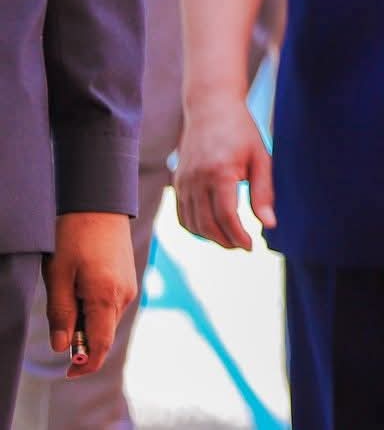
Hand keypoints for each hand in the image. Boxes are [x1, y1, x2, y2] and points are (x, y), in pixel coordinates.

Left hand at [44, 212, 136, 377]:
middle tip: (58, 325)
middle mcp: (124, 296)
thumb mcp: (57, 276)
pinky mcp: (128, 280)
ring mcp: (129, 287)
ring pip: (106, 321)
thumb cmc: (74, 237)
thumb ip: (60, 314)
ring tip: (67, 294)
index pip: (100, 346)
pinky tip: (80, 288)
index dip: (85, 366)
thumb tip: (63, 348)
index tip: (68, 374)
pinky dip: (95, 309)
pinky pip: (111, 306)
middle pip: (103, 335)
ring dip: (87, 322)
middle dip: (81, 341)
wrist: (99, 205)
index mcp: (106, 298)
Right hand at [173, 95, 274, 249]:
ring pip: (191, 224)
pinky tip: (213, 228)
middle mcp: (196, 180)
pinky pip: (182, 214)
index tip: (251, 246)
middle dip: (225, 241)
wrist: (211, 108)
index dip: (238, 236)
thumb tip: (270, 225)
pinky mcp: (176, 182)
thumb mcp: (260, 158)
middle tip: (243, 246)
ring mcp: (182, 181)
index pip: (226, 216)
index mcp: (219, 172)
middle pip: (206, 225)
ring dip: (210, 237)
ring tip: (231, 239)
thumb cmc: (241, 131)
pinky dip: (195, 228)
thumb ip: (263, 192)